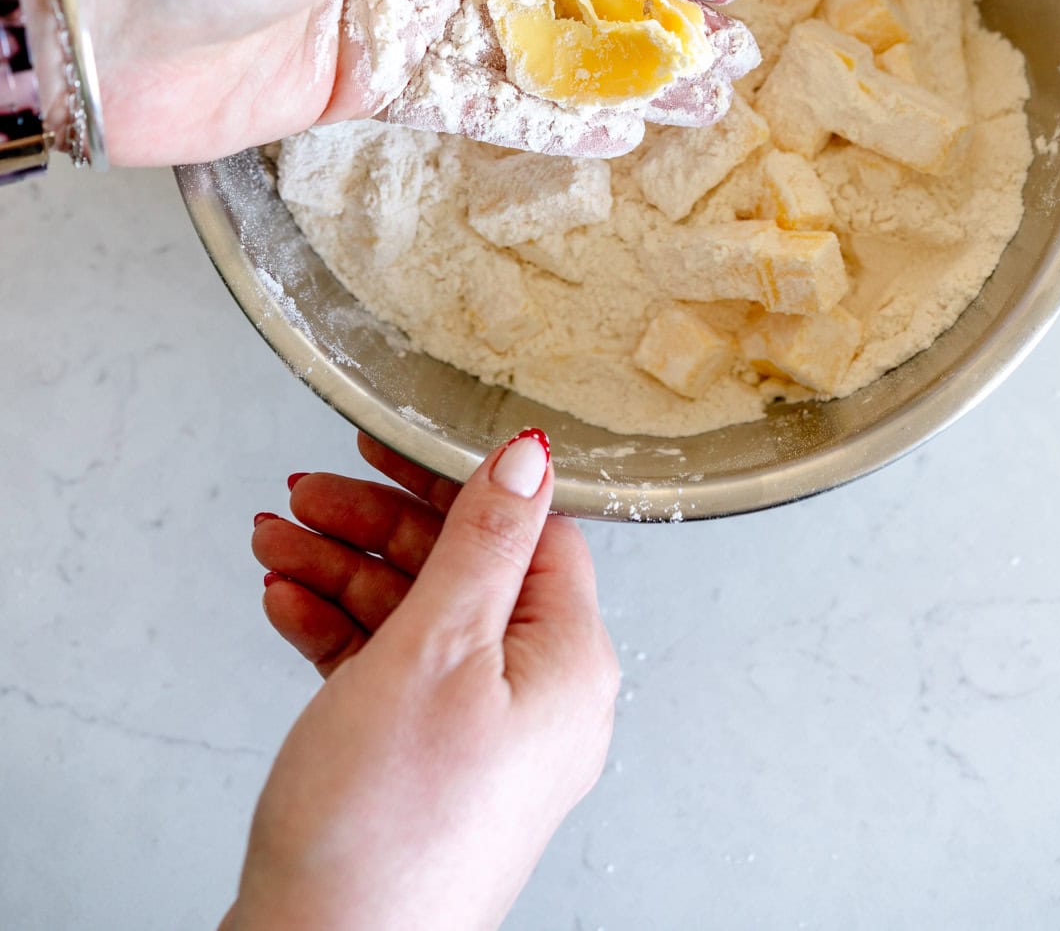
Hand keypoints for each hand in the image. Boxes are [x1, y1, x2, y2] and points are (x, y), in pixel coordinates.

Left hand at [39, 0, 754, 164]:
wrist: (97, 10)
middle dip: (645, 14)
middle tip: (727, 49)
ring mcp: (390, 9)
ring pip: (527, 47)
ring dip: (612, 74)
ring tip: (696, 97)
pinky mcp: (361, 82)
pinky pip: (471, 100)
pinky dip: (540, 118)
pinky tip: (609, 134)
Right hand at [229, 432, 618, 930]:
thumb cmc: (385, 830)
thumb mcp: (437, 649)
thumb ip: (482, 544)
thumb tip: (528, 457)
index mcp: (567, 663)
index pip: (528, 533)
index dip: (456, 482)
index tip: (389, 448)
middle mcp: (536, 700)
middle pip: (463, 569)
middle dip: (375, 524)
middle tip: (308, 492)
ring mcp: (477, 736)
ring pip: (415, 617)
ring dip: (340, 570)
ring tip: (274, 541)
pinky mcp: (422, 766)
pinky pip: (387, 671)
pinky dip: (335, 632)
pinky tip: (285, 605)